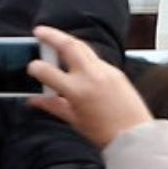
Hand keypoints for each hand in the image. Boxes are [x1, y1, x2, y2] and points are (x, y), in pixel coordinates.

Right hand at [28, 25, 150, 148]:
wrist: (135, 136)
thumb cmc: (106, 133)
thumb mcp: (73, 120)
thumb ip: (52, 106)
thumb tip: (35, 100)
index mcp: (76, 90)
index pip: (47, 71)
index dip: (35, 67)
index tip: (32, 67)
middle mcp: (90, 76)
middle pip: (68, 45)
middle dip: (51, 35)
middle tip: (40, 31)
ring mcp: (105, 70)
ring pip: (83, 46)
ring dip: (67, 40)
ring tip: (56, 39)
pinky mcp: (116, 71)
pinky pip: (95, 58)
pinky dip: (83, 55)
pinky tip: (77, 61)